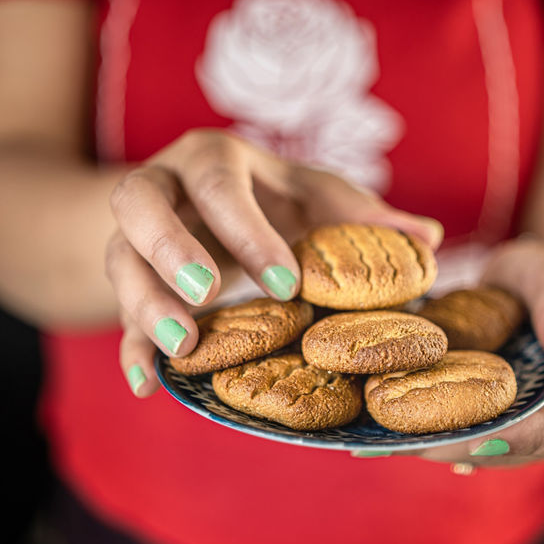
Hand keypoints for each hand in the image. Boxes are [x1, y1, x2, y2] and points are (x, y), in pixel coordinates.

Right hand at [105, 130, 442, 396]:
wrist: (197, 200)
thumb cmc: (270, 198)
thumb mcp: (314, 197)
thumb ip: (363, 215)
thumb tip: (428, 238)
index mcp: (214, 160)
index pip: (219, 182)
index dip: (248, 229)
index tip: (287, 282)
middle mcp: (163, 186)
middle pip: (141, 202)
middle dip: (171, 248)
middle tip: (206, 295)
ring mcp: (135, 233)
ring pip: (120, 259)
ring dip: (146, 305)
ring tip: (184, 350)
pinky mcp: (129, 278)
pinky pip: (115, 311)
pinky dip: (130, 347)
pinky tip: (147, 383)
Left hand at [392, 237, 543, 467]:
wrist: (533, 285)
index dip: (527, 438)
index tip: (480, 435)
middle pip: (513, 450)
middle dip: (460, 448)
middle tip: (410, 443)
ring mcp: (510, 425)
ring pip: (475, 446)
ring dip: (429, 443)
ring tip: (381, 438)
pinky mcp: (476, 418)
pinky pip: (450, 427)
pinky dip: (416, 424)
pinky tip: (374, 421)